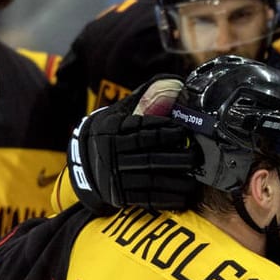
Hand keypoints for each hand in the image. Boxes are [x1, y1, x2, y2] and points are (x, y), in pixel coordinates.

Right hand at [68, 98, 198, 213]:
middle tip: (196, 156)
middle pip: (150, 158)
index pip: (142, 130)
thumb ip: (146, 96)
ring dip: (175, 182)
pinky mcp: (119, 195)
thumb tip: (174, 80)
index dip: (164, 131)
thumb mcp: (121, 111)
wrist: (84, 162)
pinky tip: (182, 196)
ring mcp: (115, 176)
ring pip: (150, 180)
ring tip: (194, 179)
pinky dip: (166, 199)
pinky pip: (145, 199)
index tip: (183, 131)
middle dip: (176, 158)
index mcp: (113, 130)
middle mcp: (112, 154)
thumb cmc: (113, 131)